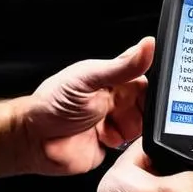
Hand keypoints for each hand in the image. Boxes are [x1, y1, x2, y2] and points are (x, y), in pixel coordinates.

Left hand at [20, 38, 154, 176]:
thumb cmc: (52, 105)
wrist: (34, 142)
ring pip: (143, 126)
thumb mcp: (88, 79)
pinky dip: (127, 145)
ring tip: (110, 125)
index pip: (146, 78)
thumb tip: (148, 45)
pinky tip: (108, 139)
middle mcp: (116, 99)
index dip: (154, 87)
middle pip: (148, 105)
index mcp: (112, 78)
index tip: (158, 95)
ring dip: (133, 129)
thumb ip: (121, 66)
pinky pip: (133, 145)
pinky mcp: (112, 143)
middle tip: (126, 113)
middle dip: (144, 112)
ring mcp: (114, 122)